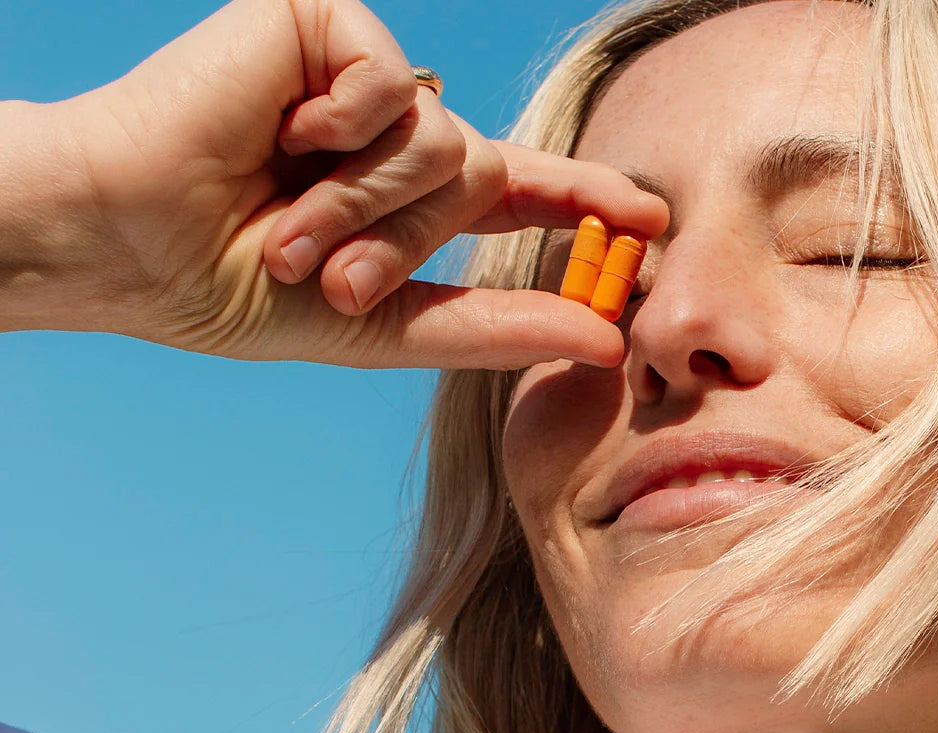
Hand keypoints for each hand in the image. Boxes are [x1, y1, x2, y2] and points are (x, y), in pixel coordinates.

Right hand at [18, 0, 666, 367]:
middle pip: (480, 174)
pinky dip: (345, 128)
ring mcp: (362, 80)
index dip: (587, 201)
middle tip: (335, 278)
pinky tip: (284, 131)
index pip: (521, 191)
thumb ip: (494, 328)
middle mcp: (393, 133)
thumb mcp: (382, 326)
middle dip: (406, 240)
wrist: (126, 241)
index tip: (653, 220)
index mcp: (406, 196)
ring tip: (287, 226)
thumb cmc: (233, 289)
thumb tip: (606, 340)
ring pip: (442, 138)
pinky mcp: (326, 28)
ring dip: (366, 203)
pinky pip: (395, 85)